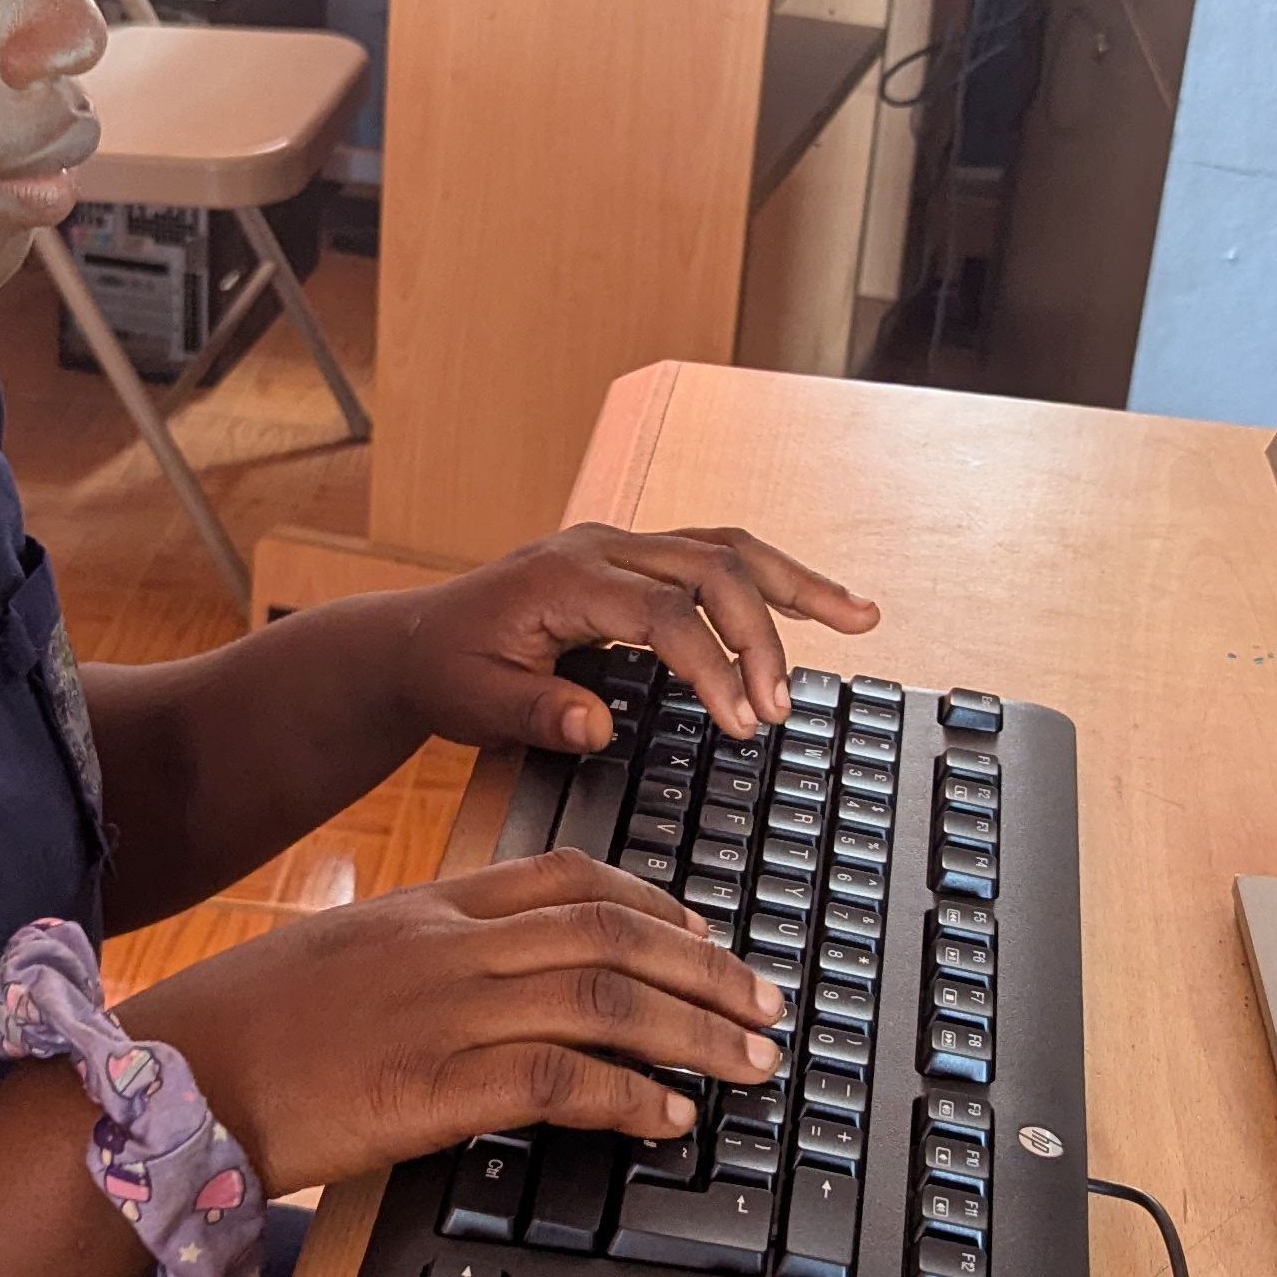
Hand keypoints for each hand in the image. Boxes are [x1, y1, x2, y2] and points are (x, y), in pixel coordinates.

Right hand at [112, 850, 789, 1193]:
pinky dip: (629, 1094)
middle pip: (610, 933)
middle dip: (705, 969)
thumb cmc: (239, 1030)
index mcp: (426, 907)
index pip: (566, 877)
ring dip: (694, 1030)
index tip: (705, 933)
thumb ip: (419, 957)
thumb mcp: (338, 961)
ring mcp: (441, 1012)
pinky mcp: (431, 1087)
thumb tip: (490, 983)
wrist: (168, 1077)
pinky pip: (559, 1080)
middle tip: (766, 1004)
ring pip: (604, 997)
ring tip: (749, 1061)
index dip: (654, 902)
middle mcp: (446, 946)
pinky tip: (670, 1115)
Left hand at [391, 524, 880, 750]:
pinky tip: (818, 606)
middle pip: (711, 567)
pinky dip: (771, 581)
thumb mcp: (474, 703)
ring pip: (726, 548)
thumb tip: (597, 729)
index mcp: (565, 579)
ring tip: (860, 618)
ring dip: (795, 585)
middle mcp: (602, 547)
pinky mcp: (637, 560)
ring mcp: (623, 547)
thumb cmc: (446, 671)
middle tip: (782, 707)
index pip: (664, 611)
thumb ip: (535, 715)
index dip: (712, 664)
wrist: (416, 640)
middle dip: (762, 634)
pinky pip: (716, 557)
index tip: (742, 723)